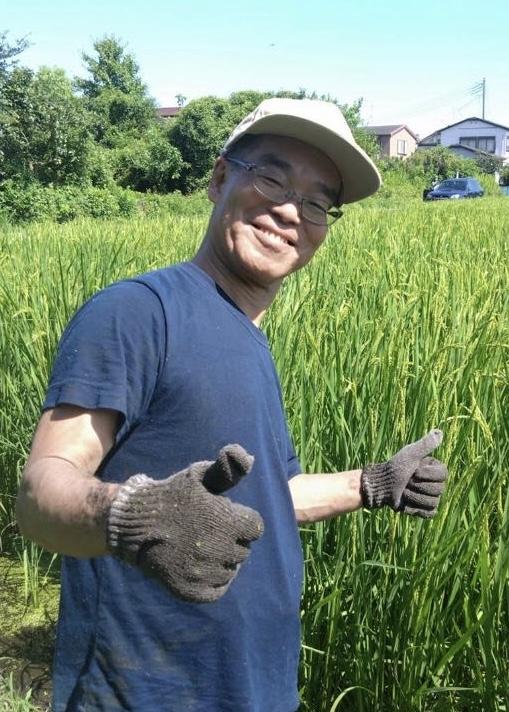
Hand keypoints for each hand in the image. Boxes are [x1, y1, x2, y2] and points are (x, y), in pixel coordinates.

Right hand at [107, 444, 263, 602]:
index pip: (255, 528)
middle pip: (243, 550)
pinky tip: (200, 565)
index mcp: (225, 520)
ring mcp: (204, 572)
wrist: (135, 523)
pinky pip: (217, 590)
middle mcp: (218, 548)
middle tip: (208, 531)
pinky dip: (212, 581)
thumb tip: (250, 457)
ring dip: (222, 560)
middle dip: (231, 539)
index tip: (225, 516)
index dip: (242, 520)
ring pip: (231, 570)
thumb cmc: (173, 495)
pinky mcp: (191, 590)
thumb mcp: (200, 475)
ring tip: (201, 546)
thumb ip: (228, 469)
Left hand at [361, 430, 446, 516]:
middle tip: (406, 482)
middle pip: (438, 490)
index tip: (414, 470)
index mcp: (434, 469)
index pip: (443, 475)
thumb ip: (425, 445)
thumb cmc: (394, 468)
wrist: (381, 486)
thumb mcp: (410, 455)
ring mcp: (429, 497)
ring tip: (403, 491)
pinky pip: (429, 513)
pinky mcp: (423, 510)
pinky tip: (405, 503)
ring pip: (432, 502)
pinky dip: (415, 509)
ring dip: (413, 497)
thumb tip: (440, 432)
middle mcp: (435, 483)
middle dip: (417, 486)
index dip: (427, 474)